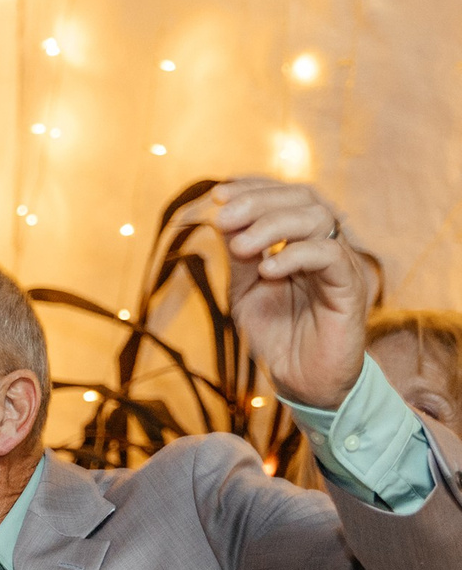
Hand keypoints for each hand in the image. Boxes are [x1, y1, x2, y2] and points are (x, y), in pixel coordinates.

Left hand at [190, 178, 372, 407]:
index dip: (255, 188)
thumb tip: (223, 220)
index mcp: (300, 241)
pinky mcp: (351, 287)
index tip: (218, 194)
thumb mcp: (245, 293)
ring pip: (319, 218)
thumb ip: (239, 259)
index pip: (286, 196)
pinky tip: (268, 269)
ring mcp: (340, 263)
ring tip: (241, 248)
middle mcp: (323, 245)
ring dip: (273, 225)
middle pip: (303, 199)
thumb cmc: (277, 336)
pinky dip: (296, 255)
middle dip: (259, 201)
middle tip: (224, 217)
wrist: (301, 381)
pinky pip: (331, 256)